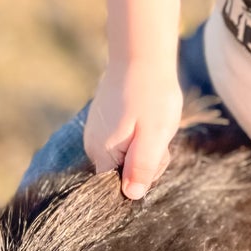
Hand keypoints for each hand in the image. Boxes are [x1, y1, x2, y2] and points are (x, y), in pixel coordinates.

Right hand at [83, 58, 186, 198]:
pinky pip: (124, 140)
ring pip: (126, 156)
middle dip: (146, 162)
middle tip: (157, 136)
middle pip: (123, 173)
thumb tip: (131, 196)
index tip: (153, 157)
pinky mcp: (105, 121)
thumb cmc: (151, 95)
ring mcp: (97, 131)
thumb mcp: (154, 136)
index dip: (140, 179)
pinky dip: (139, 134)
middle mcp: (93, 145)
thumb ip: (142, 168)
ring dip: (144, 146)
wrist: (140, 54)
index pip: (118, 188)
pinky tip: (146, 117)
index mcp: (102, 152)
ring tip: (152, 123)